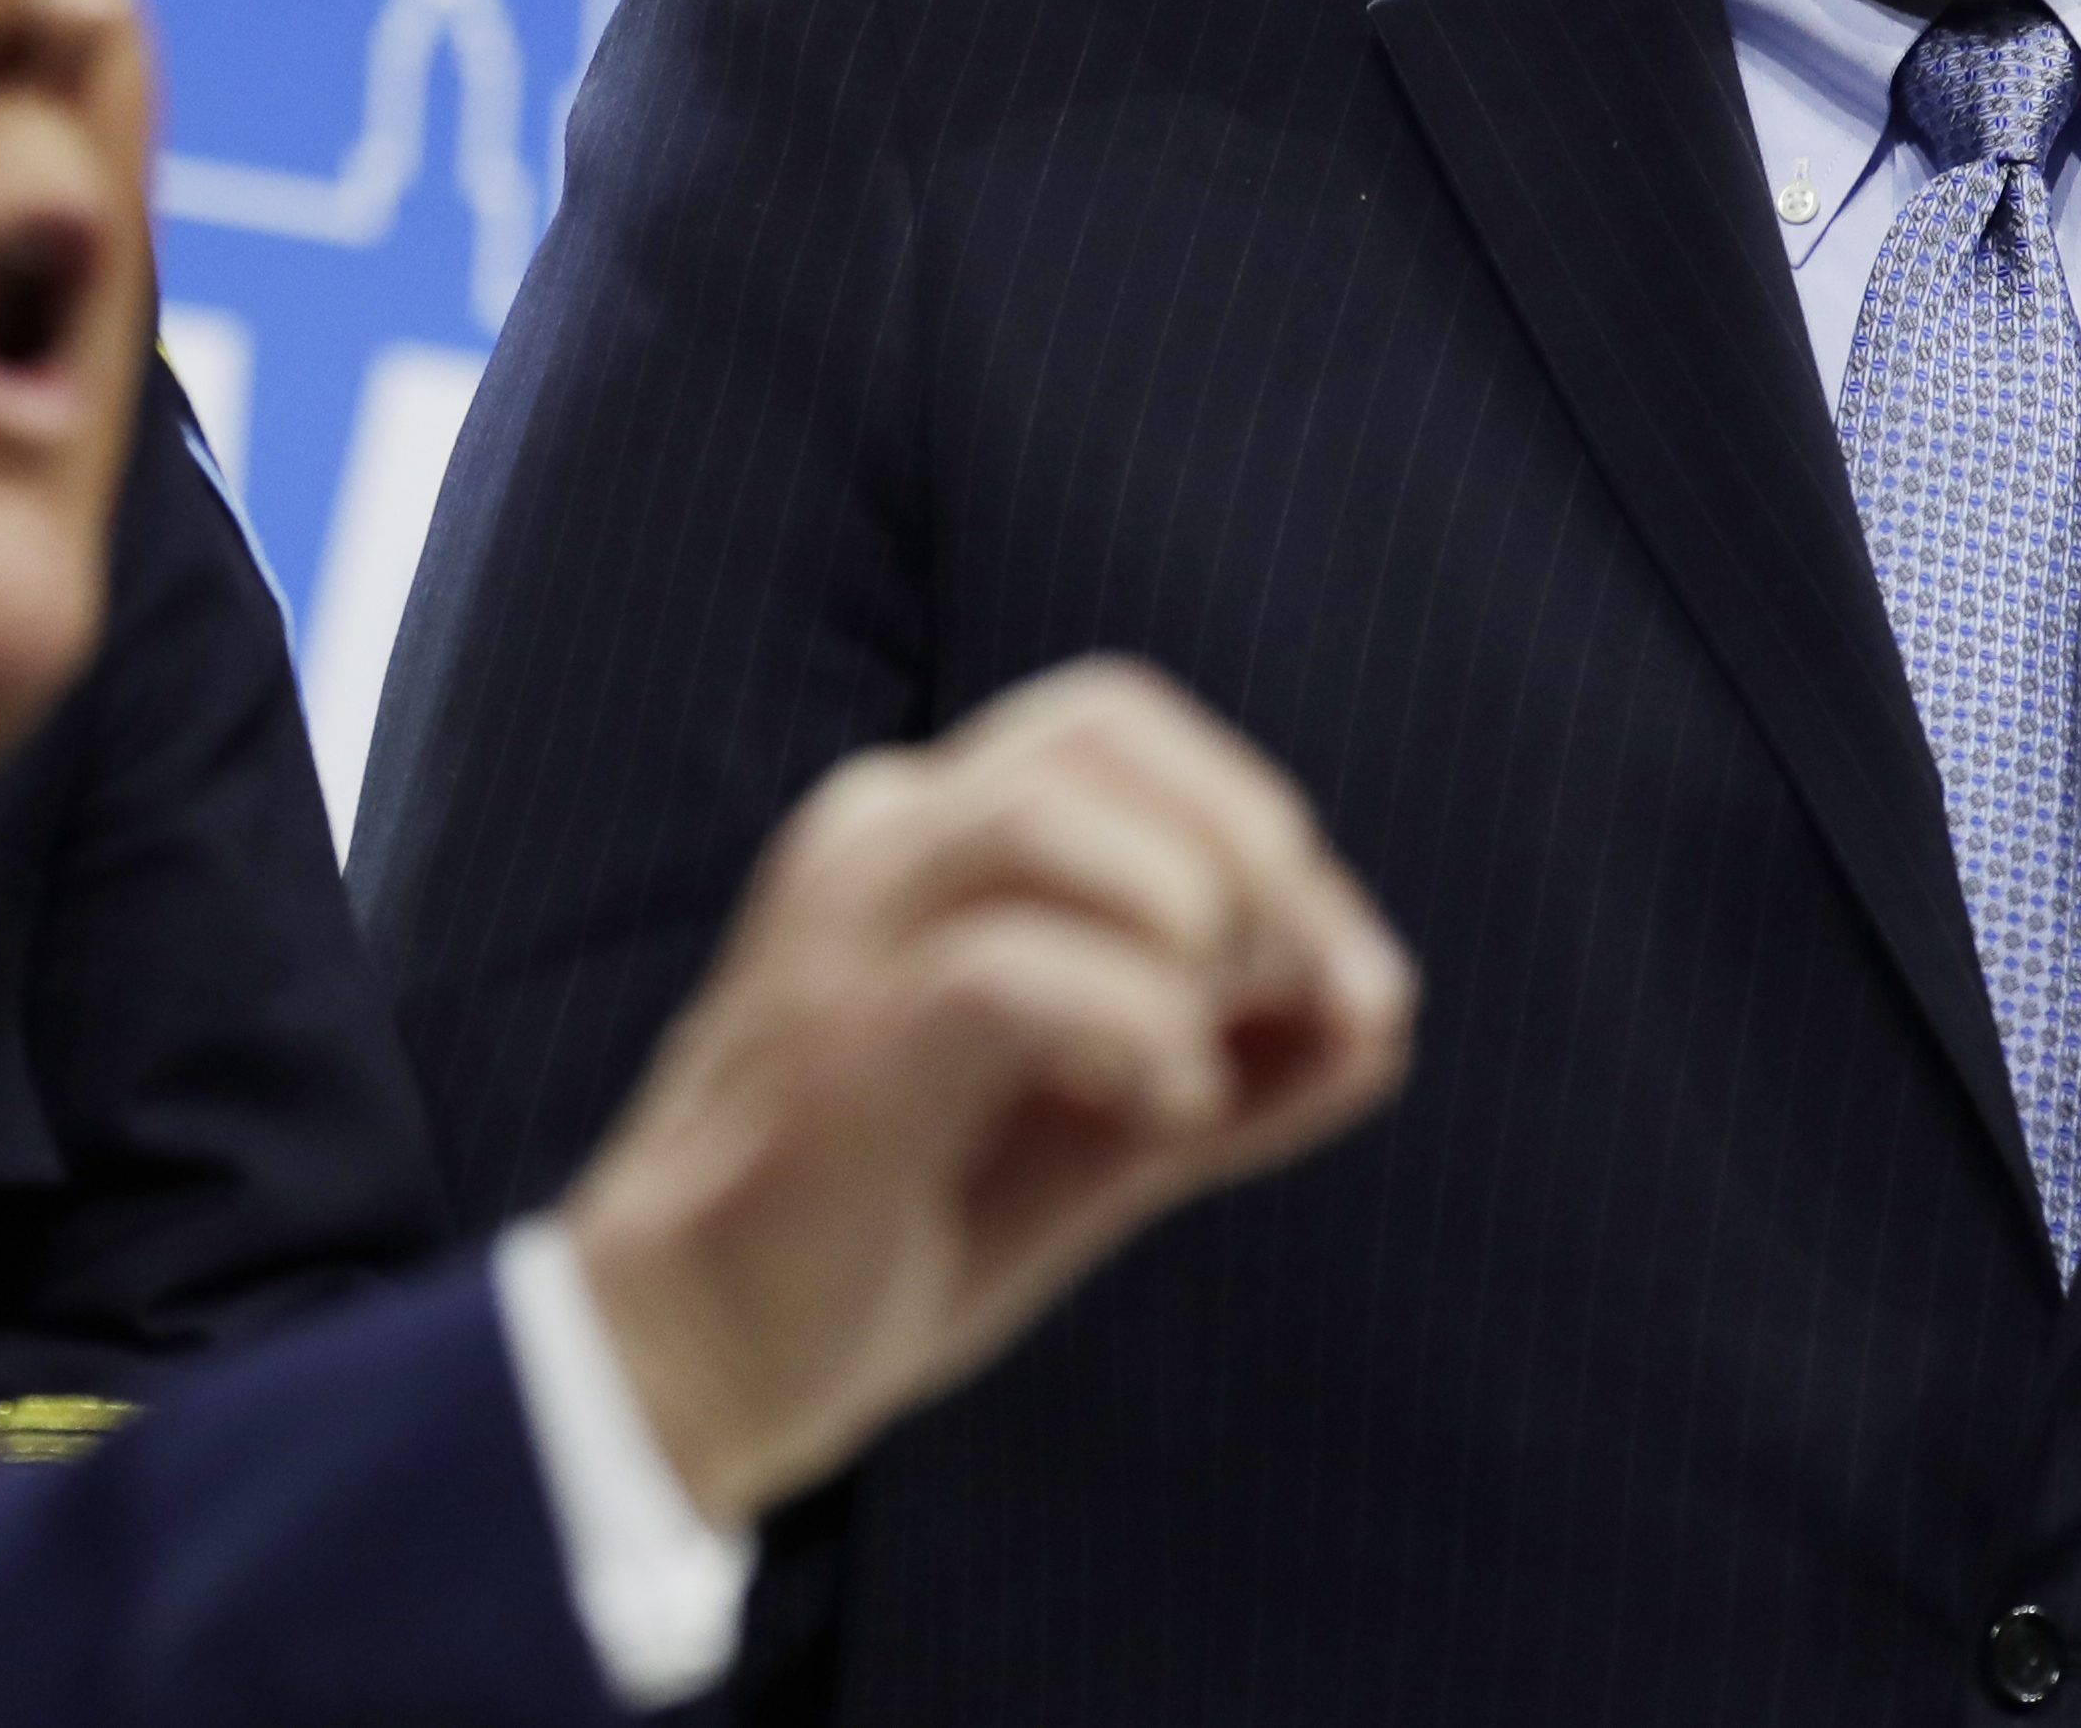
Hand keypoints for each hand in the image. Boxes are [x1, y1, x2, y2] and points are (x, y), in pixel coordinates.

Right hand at [556, 658, 1415, 1527]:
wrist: (697, 1354)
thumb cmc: (895, 1221)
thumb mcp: (1102, 1126)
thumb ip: (1238, 1062)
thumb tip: (1383, 1009)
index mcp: (924, 828)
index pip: (1124, 727)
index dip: (1262, 824)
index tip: (1333, 984)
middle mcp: (876, 837)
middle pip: (1107, 731)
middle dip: (1252, 863)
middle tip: (1289, 1009)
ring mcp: (845, 930)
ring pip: (1058, 816)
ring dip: (1192, 931)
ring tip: (1196, 1060)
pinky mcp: (841, 1046)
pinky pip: (1018, 972)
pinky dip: (1137, 1032)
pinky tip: (1158, 1115)